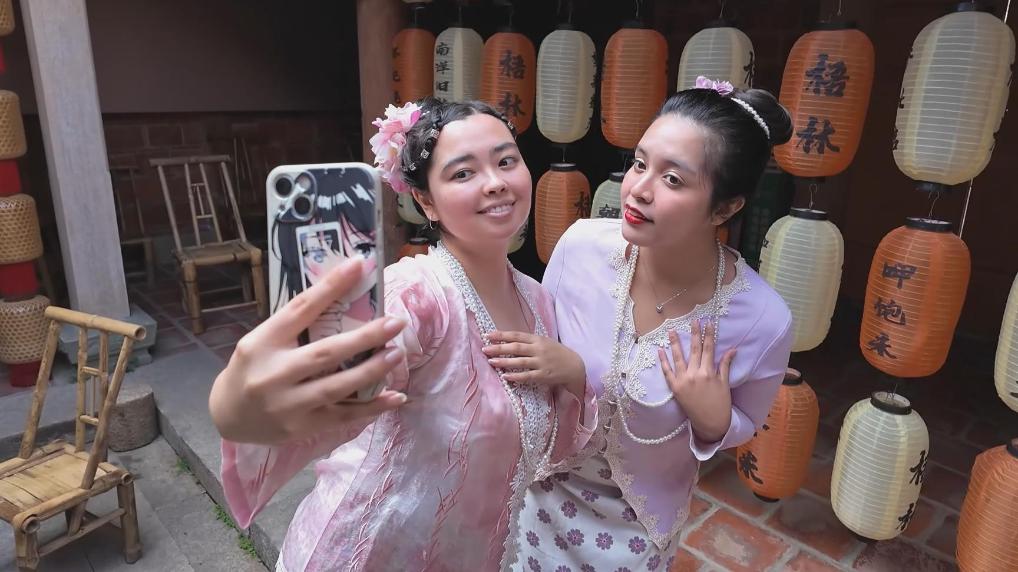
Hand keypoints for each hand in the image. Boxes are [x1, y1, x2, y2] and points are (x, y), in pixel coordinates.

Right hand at [209, 257, 407, 444]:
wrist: (227, 416)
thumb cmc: (251, 369)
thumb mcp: (261, 342)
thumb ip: (294, 327)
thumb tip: (343, 296)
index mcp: (262, 342)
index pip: (301, 308)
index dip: (331, 286)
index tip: (359, 265)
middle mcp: (273, 373)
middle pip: (326, 352)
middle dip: (365, 337)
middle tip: (396, 322)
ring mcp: (287, 404)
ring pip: (337, 387)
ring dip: (372, 371)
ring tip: (397, 354)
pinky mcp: (301, 427)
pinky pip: (343, 417)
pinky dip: (372, 408)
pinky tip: (396, 397)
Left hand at [482, 331, 585, 396]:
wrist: (574, 366)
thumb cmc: (556, 353)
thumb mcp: (544, 342)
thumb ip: (529, 341)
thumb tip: (509, 339)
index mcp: (538, 339)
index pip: (517, 335)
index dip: (502, 335)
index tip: (488, 335)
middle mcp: (539, 349)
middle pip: (516, 347)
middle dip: (499, 348)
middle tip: (485, 348)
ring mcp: (541, 363)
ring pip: (520, 362)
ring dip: (504, 362)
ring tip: (491, 361)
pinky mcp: (543, 375)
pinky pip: (527, 376)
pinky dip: (515, 376)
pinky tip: (505, 377)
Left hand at [658, 319, 735, 442]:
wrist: (710, 423)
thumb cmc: (720, 403)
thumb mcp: (724, 383)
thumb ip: (725, 365)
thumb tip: (733, 349)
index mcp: (709, 372)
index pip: (709, 348)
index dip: (708, 334)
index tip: (708, 322)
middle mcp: (695, 374)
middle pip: (694, 349)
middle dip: (694, 333)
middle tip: (693, 320)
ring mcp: (683, 381)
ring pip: (678, 357)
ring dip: (675, 343)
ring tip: (671, 330)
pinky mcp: (675, 388)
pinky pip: (667, 372)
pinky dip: (663, 361)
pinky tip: (660, 350)